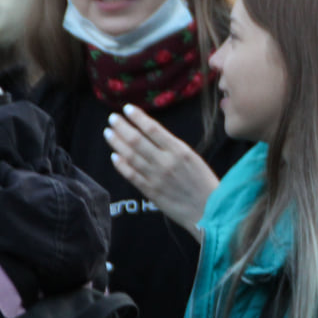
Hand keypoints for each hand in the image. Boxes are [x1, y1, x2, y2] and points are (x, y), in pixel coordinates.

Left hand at [103, 103, 219, 241]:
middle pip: (137, 140)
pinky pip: (131, 175)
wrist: (209, 209)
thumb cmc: (204, 182)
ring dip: (117, 142)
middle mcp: (165, 161)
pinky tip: (114, 156)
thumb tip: (152, 135)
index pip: (153, 129)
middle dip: (122, 127)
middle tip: (112, 118)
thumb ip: (174, 147)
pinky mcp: (150, 191)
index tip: (127, 108)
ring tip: (108, 132)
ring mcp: (156, 177)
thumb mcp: (193, 158)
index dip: (138, 117)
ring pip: (130, 156)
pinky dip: (121, 165)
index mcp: (179, 150)